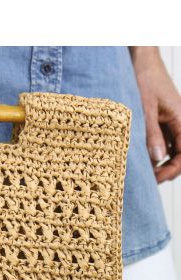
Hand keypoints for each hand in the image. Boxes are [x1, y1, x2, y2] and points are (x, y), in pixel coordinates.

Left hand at [131, 46, 180, 182]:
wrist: (141, 62)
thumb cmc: (144, 80)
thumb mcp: (144, 108)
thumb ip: (151, 133)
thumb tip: (158, 158)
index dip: (173, 169)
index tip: (156, 178)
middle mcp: (179, 122)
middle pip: (180, 154)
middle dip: (167, 169)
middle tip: (148, 179)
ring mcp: (171, 122)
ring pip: (172, 150)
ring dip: (161, 162)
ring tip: (144, 172)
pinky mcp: (161, 121)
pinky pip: (163, 142)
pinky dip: (155, 152)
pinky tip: (143, 158)